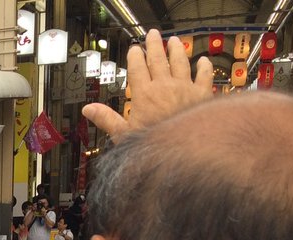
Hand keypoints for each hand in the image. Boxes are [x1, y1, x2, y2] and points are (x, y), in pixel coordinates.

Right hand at [83, 30, 213, 141]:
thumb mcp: (123, 135)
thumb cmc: (154, 145)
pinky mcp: (201, 94)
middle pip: (159, 59)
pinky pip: (204, 76)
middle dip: (154, 45)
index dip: (135, 56)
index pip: (138, 68)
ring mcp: (184, 88)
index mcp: (144, 94)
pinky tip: (203, 60)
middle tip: (152, 35)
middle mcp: (165, 86)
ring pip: (180, 62)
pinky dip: (204, 66)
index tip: (134, 49)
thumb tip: (88, 109)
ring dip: (176, 50)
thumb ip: (106, 119)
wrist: (183, 150)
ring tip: (174, 41)